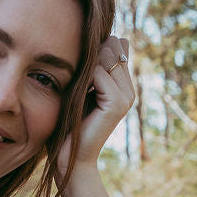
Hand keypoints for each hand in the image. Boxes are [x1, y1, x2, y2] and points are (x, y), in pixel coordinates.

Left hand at [56, 36, 135, 179]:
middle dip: (90, 54)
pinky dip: (82, 79)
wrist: (69, 159)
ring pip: (106, 55)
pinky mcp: (117, 103)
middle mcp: (129, 89)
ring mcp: (126, 96)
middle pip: (113, 44)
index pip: (116, 43)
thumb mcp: (78, 89)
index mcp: (123, 84)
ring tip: (74, 90)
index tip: (77, 71)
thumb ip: (89, 67)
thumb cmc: (67, 126)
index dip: (95, 48)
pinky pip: (98, 72)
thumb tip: (94, 37)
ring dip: (85, 66)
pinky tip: (75, 96)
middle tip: (74, 82)